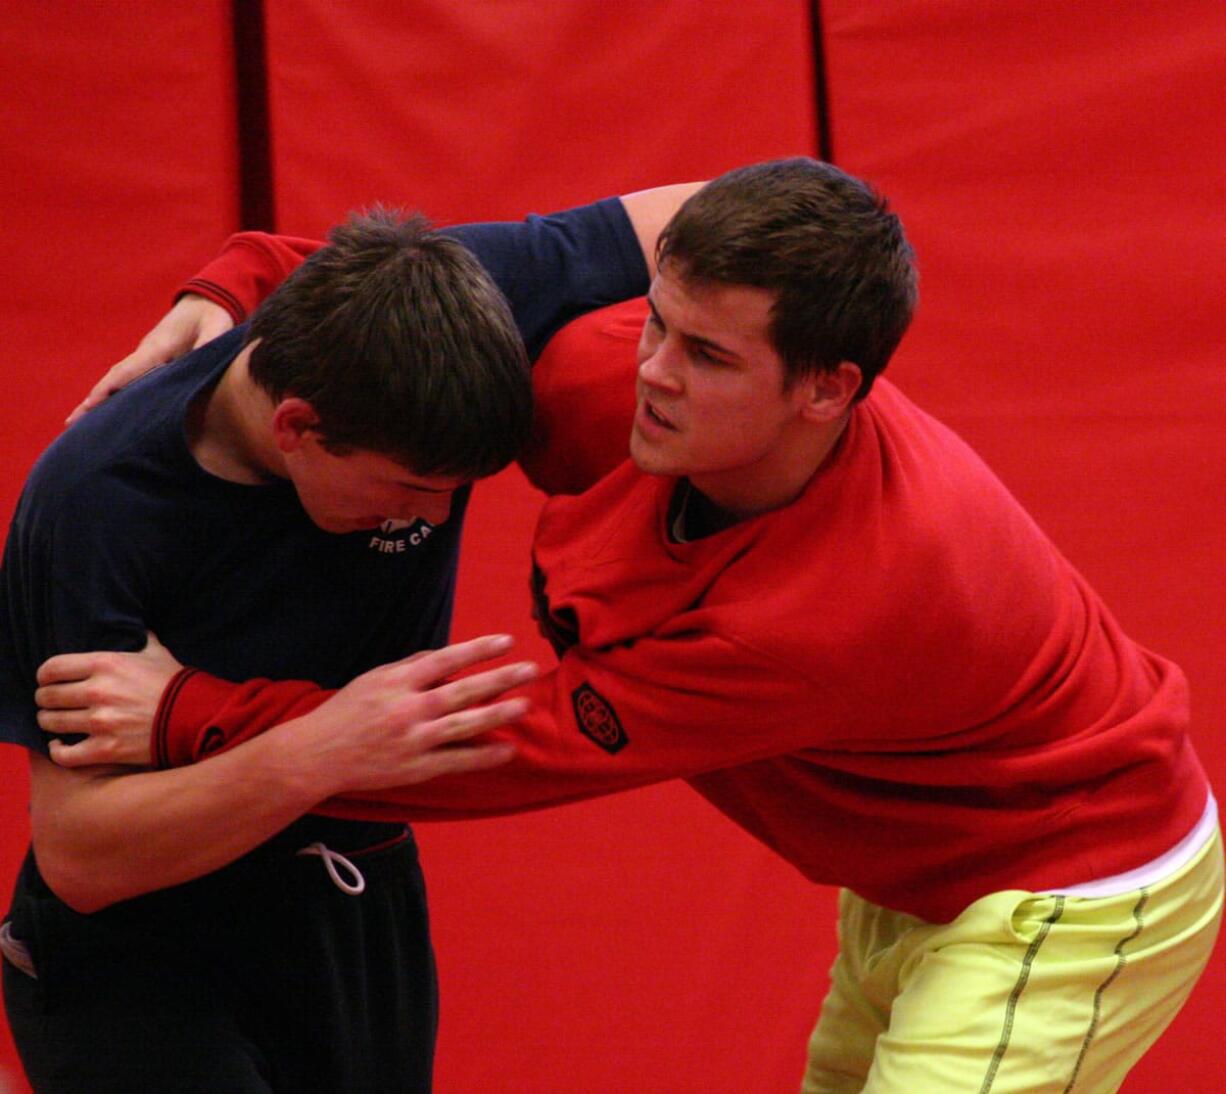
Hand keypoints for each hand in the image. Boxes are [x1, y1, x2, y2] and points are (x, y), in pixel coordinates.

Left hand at [36, 632, 182, 767]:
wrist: (197, 717)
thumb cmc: (176, 684)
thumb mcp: (158, 653)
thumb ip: (141, 640)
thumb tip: (137, 628)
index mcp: (106, 664)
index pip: (52, 668)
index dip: (44, 675)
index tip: (48, 680)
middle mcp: (98, 691)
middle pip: (48, 696)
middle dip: (45, 700)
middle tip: (51, 703)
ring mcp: (100, 722)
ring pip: (51, 723)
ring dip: (49, 722)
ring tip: (55, 722)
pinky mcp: (106, 749)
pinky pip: (64, 754)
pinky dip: (58, 751)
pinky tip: (60, 746)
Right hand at [66, 294, 233, 423]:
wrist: (204, 301)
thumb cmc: (211, 316)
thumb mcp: (217, 327)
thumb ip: (211, 342)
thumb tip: (205, 357)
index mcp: (158, 347)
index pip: (127, 371)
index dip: (108, 388)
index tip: (90, 405)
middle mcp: (146, 352)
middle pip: (114, 379)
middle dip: (93, 400)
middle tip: (71, 424)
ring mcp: (147, 356)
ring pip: (119, 381)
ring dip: (100, 400)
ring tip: (80, 424)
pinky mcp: (152, 360)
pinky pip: (129, 380)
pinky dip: (114, 394)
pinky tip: (108, 412)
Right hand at [289, 634, 536, 794]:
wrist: (317, 756)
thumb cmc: (346, 712)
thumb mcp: (374, 678)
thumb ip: (410, 666)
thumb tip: (443, 655)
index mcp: (398, 681)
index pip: (447, 659)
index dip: (479, 649)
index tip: (508, 641)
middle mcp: (408, 709)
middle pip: (463, 691)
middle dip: (501, 679)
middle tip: (531, 669)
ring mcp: (413, 740)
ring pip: (464, 725)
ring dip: (498, 714)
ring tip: (525, 705)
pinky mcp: (415, 768)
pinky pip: (456, 761)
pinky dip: (483, 757)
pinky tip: (507, 750)